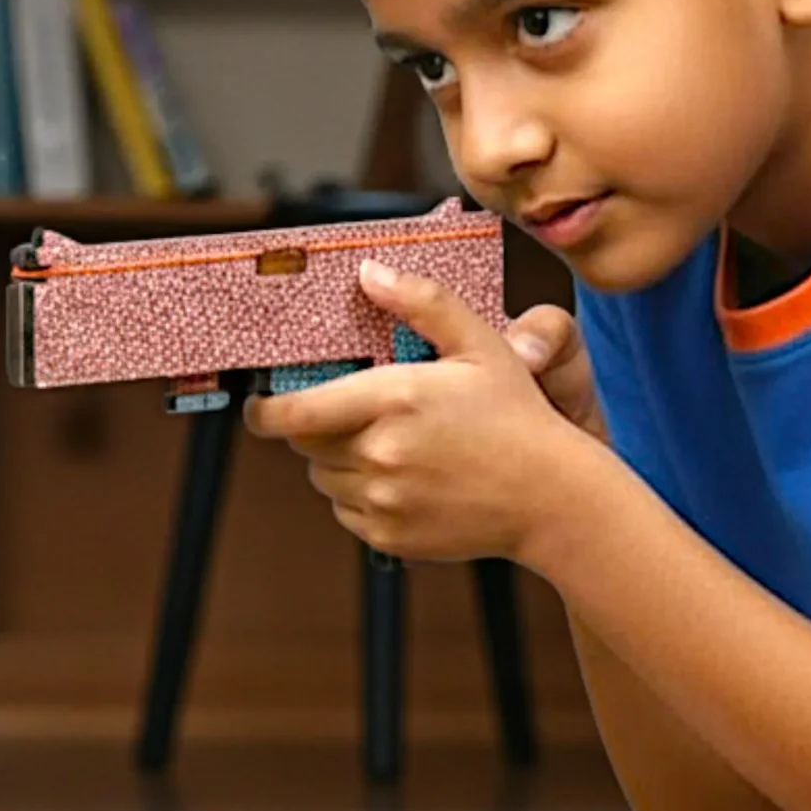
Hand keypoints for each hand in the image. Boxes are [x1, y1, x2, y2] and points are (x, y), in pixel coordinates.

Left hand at [243, 260, 604, 563]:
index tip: (260, 405)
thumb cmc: (517, 417)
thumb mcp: (480, 344)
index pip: (295, 413)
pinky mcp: (389, 537)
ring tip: (391, 447)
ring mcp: (382, 501)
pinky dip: (361, 496)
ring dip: (339, 462)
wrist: (551, 497)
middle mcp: (379, 454)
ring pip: (325, 480)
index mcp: (393, 400)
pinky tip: (405, 480)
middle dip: (316, 428)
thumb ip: (421, 302)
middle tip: (353, 415)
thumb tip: (368, 273)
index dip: (265, 411)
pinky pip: (348, 513)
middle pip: (306, 445)